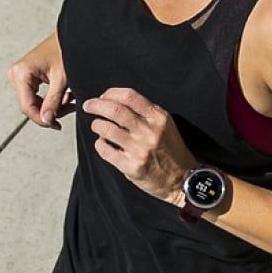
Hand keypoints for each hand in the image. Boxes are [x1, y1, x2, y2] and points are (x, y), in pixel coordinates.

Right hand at [8, 37, 73, 128]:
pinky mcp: (27, 77)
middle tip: (68, 109)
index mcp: (21, 73)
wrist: (69, 35)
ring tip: (69, 100)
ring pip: (34, 103)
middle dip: (49, 111)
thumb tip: (46, 120)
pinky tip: (64, 96)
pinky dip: (51, 100)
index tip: (55, 124)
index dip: (41, 119)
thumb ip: (53, 102)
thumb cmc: (65, 49)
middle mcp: (17, 74)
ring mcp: (20, 76)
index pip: (27, 106)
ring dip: (52, 106)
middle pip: (30, 106)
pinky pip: (36, 96)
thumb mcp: (61, 79)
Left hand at [82, 87, 196, 203]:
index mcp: (158, 118)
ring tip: (97, 126)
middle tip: (88, 106)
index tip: (102, 96)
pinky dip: (100, 144)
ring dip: (97, 125)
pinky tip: (103, 143)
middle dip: (96, 105)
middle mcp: (149, 132)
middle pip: (115, 110)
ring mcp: (139, 150)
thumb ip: (145, 112)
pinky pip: (105, 150)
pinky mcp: (131, 167)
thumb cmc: (171, 149)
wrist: (183, 179)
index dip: (110, 93)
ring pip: (106, 129)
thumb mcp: (165, 124)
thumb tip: (114, 101)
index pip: (129, 96)